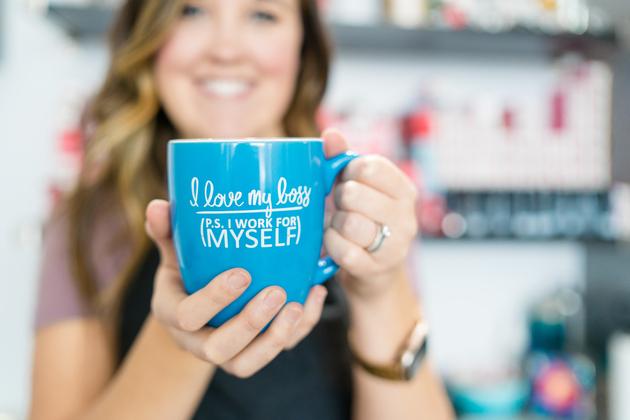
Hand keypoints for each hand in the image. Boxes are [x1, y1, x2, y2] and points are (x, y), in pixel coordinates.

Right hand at [144, 200, 328, 377]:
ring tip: (298, 305)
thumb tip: (156, 206)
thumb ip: (168, 232)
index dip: (215, 299)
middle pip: (218, 349)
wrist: (197, 309)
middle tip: (276, 292)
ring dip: (275, 338)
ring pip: (247, 364)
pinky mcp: (253, 353)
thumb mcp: (174, 253)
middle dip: (250, 323)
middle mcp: (197, 341)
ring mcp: (226, 353)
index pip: (188, 316)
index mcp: (173, 314)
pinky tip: (314, 295)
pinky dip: (299, 329)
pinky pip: (277, 351)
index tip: (242, 274)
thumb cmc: (186, 273)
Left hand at [322, 129, 418, 300]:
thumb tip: (330, 134)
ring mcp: (395, 245)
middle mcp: (406, 217)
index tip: (346, 180)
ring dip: (334, 223)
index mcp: (403, 189)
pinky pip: (344, 251)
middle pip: (354, 194)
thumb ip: (342, 158)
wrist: (375, 269)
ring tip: (338, 225)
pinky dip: (331, 245)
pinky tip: (334, 242)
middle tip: (341, 205)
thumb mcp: (359, 187)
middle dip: (338, 199)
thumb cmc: (363, 218)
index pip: (369, 167)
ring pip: (349, 223)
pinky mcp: (377, 268)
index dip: (347, 172)